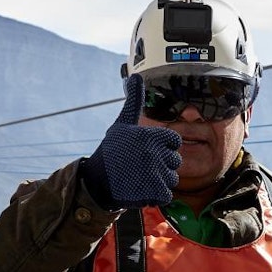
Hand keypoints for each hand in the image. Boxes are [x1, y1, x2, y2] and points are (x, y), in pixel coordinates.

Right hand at [79, 74, 181, 209]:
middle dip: (161, 166)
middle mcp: (154, 152)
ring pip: (172, 179)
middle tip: (141, 166)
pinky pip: (166, 194)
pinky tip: (140, 189)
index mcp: (150, 134)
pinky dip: (155, 196)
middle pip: (175, 161)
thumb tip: (134, 76)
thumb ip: (134, 101)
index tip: (149, 151)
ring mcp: (154, 172)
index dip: (164, 147)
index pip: (175, 142)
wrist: (96, 181)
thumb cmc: (111, 151)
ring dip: (158, 181)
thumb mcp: (122, 124)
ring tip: (139, 178)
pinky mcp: (152, 191)